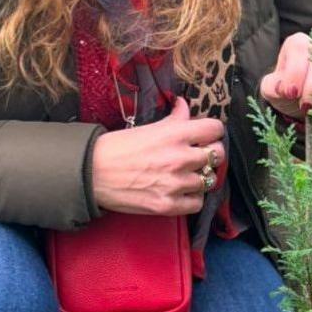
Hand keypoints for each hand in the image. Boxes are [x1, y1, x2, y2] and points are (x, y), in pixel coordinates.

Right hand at [91, 96, 225, 215]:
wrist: (93, 172)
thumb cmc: (118, 147)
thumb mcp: (148, 127)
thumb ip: (173, 119)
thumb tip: (184, 106)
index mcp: (176, 134)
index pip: (215, 129)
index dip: (212, 131)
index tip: (207, 135)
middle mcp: (180, 158)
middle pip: (217, 155)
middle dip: (210, 153)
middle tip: (199, 155)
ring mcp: (176, 183)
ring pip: (208, 180)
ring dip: (200, 176)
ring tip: (188, 174)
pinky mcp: (168, 205)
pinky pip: (197, 203)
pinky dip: (192, 198)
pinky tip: (182, 191)